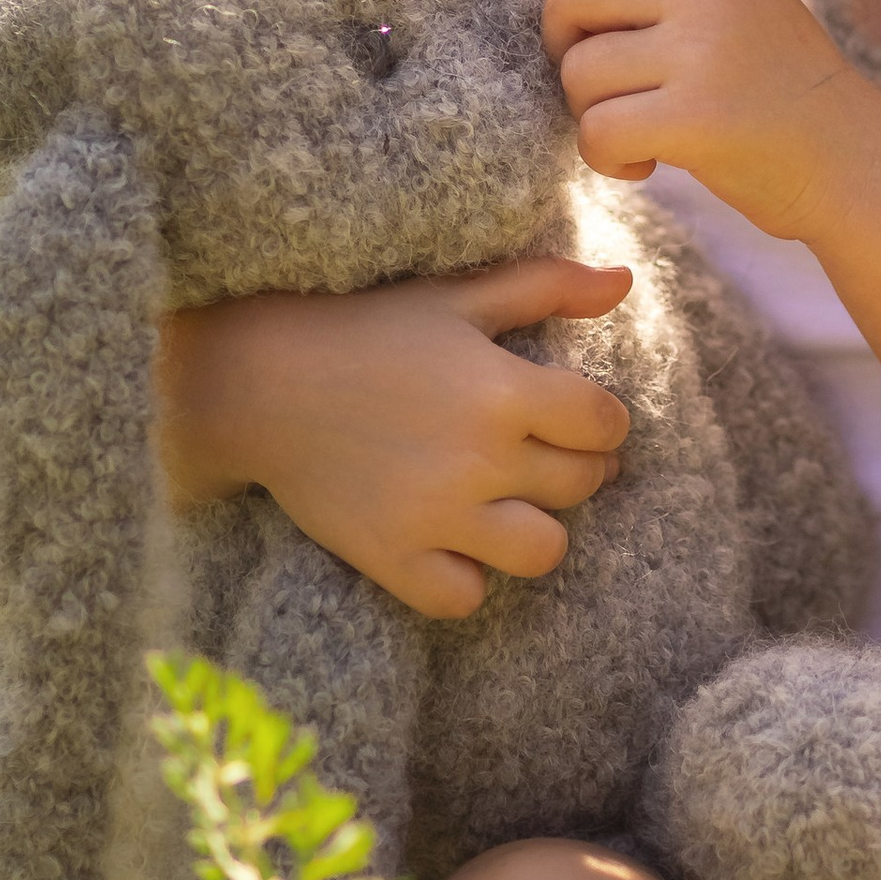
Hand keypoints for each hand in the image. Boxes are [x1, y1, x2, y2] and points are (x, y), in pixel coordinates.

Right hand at [154, 255, 631, 618]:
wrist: (257, 380)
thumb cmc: (363, 328)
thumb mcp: (455, 295)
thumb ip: (545, 286)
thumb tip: (622, 282)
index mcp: (501, 388)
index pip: (605, 423)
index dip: (601, 419)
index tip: (574, 415)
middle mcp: (479, 457)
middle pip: (581, 484)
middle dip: (574, 467)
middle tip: (538, 452)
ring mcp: (436, 516)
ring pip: (542, 552)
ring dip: (534, 528)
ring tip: (506, 503)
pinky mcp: (392, 558)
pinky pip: (465, 597)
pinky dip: (466, 577)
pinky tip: (451, 542)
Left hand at [450, 0, 880, 237]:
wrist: (855, 163)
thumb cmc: (780, 95)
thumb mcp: (737, 7)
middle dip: (560, 44)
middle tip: (598, 84)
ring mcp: (703, 45)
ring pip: (579, 69)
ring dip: (591, 114)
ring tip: (643, 135)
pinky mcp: (699, 112)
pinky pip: (599, 129)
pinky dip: (607, 158)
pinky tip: (646, 167)